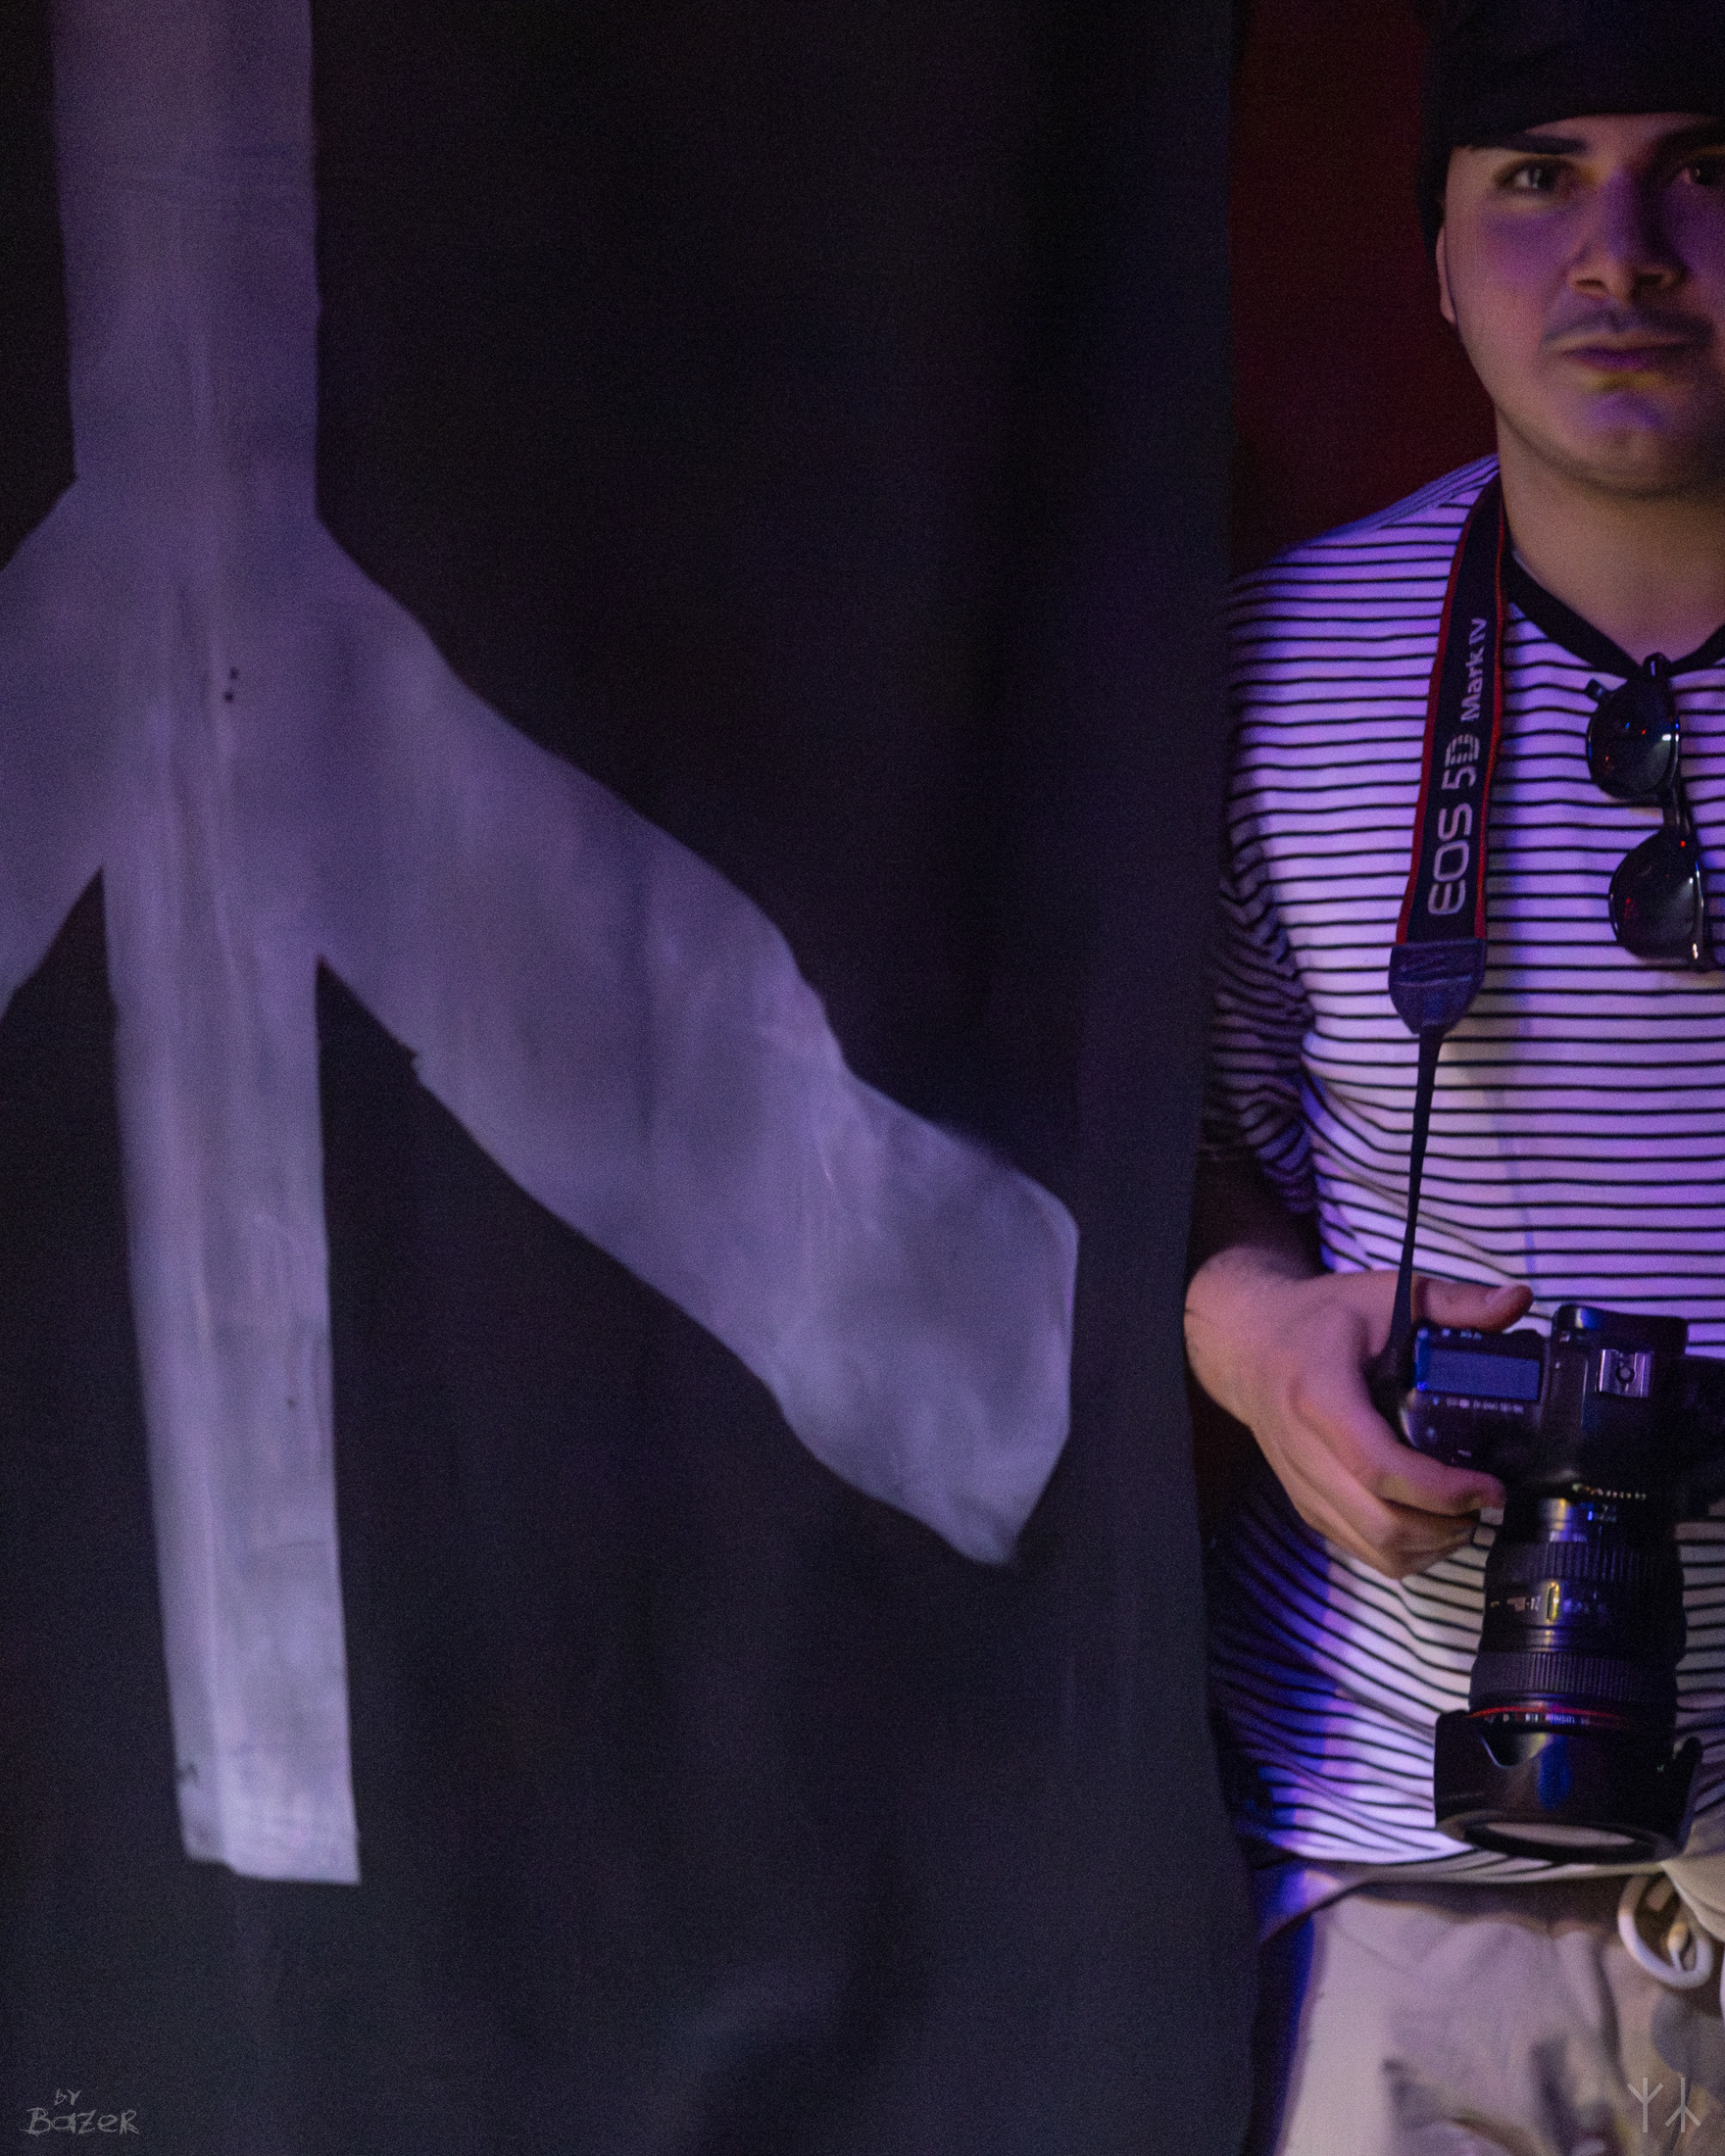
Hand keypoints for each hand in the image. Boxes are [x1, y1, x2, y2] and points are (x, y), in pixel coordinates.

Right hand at [1184, 1253, 1531, 1576]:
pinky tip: (1432, 1524)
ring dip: (1430, 1547)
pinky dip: (1405, 1551)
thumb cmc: (1320, 1318)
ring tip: (1464, 1516)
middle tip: (1485, 1502)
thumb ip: (1453, 1300)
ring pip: (1373, 1548)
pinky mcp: (1305, 1504)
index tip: (1491, 1486)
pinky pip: (1359, 1549)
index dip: (1442, 1490)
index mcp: (1318, 1395)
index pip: (1378, 1466)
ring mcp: (1301, 1484)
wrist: (1248, 1344)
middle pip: (1380, 1522)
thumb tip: (1518, 1300)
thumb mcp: (1385, 1294)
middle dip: (1446, 1527)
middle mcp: (1302, 1449)